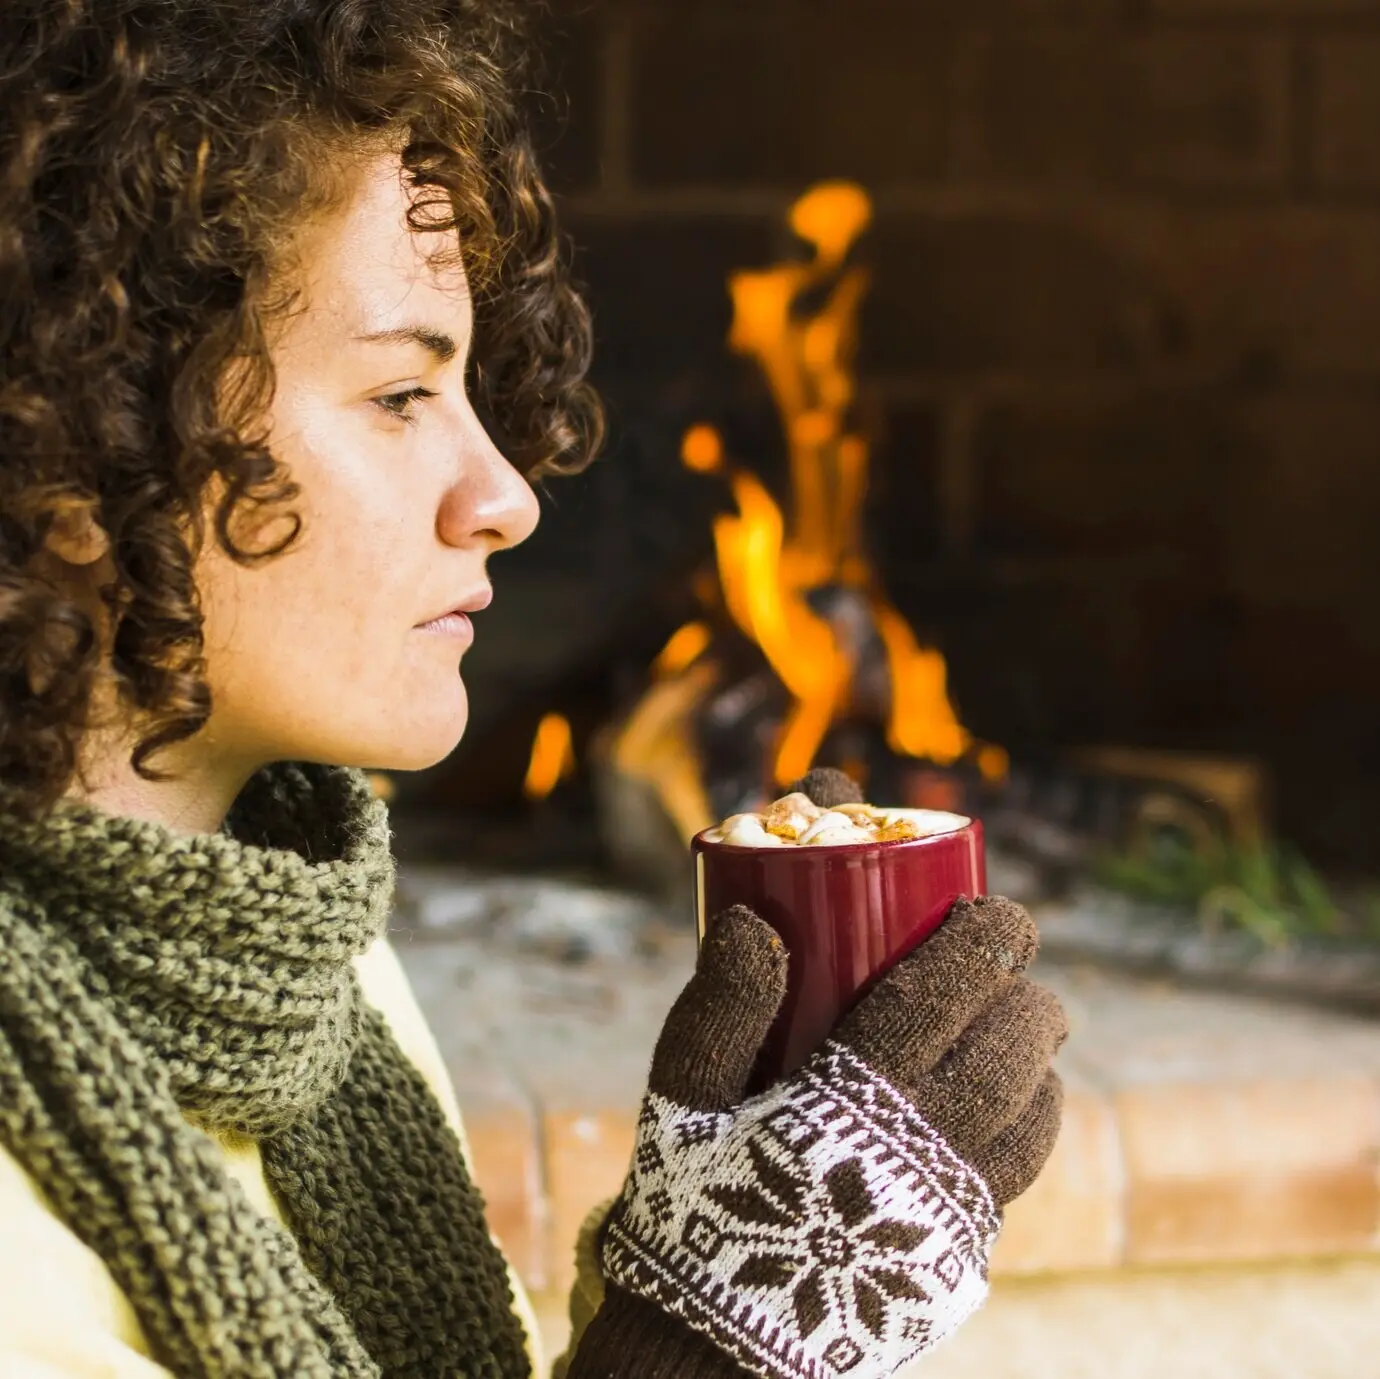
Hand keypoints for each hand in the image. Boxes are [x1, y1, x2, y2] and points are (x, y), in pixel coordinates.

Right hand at [570, 894, 1065, 1378]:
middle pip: (1013, 1047)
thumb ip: (718, 1008)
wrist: (710, 1353)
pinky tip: (1003, 1103)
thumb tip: (752, 920)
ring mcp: (951, 1212)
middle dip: (1024, 992)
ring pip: (1035, 1111)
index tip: (995, 908)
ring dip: (1035, 1056)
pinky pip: (1022, 1171)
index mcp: (851, 1102)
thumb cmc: (688, 1205)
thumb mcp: (680, 1099)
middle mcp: (921, 1153)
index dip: (986, 939)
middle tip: (1005, 963)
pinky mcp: (961, 1258)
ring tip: (1011, 1027)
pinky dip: (1030, 1120)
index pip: (945, 996)